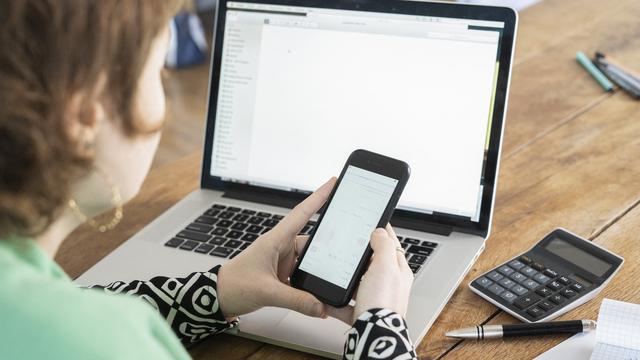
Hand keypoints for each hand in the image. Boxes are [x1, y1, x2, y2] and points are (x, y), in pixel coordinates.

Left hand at [216, 178, 335, 318]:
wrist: (218, 298)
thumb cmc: (234, 285)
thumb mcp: (266, 292)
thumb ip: (296, 300)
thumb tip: (321, 306)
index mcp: (275, 240)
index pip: (301, 213)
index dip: (318, 196)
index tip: (333, 182)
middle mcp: (282, 247)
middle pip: (314, 241)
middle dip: (331, 243)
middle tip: (352, 243)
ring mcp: (283, 260)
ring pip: (311, 260)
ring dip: (322, 269)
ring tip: (340, 276)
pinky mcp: (284, 274)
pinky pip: (305, 275)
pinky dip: (314, 283)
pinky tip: (324, 292)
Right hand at [327, 224, 413, 324]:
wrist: (374, 334)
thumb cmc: (383, 303)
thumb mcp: (385, 266)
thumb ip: (383, 245)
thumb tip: (380, 231)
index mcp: (398, 271)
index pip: (392, 245)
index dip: (382, 232)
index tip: (373, 222)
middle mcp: (388, 285)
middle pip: (372, 263)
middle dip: (359, 256)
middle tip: (349, 246)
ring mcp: (374, 299)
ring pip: (356, 283)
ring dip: (345, 279)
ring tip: (336, 271)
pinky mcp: (361, 313)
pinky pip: (344, 304)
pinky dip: (334, 301)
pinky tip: (327, 297)